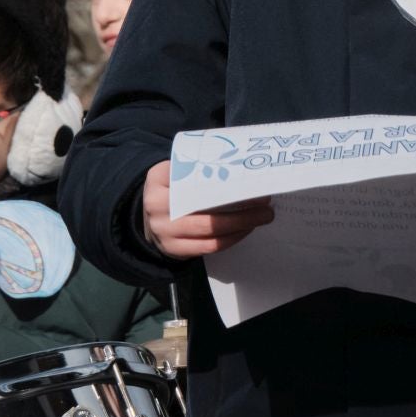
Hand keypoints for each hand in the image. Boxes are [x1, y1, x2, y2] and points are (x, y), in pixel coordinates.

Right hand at [141, 160, 272, 259]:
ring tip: (262, 217)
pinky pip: (208, 246)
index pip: (193, 174)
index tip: (250, 179)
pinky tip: (245, 230)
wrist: (149, 220)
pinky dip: (231, 239)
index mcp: (158, 177)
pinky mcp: (173, 250)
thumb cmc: (172, 191)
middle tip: (266, 203)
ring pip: (210, 229)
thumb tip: (241, 167)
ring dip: (241, 224)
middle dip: (241, 207)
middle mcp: (157, 204)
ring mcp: (164, 229)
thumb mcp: (176, 173)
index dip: (224, 178)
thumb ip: (198, 168)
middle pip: (205, 205)